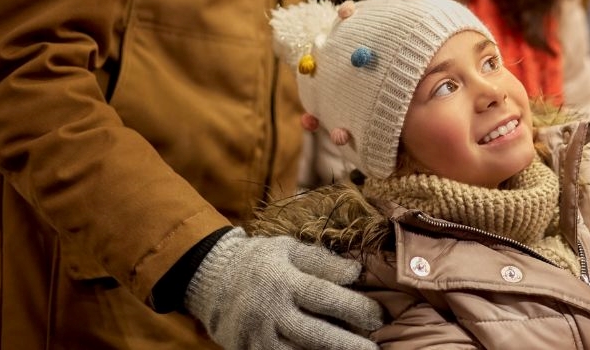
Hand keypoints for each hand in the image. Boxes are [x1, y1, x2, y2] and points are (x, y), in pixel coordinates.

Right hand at [185, 228, 381, 349]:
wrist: (211, 279)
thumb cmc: (259, 260)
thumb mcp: (288, 249)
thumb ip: (322, 261)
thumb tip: (357, 272)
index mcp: (283, 280)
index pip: (323, 295)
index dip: (353, 307)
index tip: (378, 316)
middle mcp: (270, 311)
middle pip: (314, 334)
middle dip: (347, 345)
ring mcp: (258, 337)